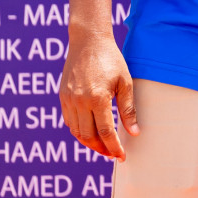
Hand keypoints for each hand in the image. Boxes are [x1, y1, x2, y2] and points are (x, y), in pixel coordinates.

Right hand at [59, 33, 138, 160]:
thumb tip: (134, 132)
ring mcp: (68, 99)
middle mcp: (79, 101)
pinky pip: (69, 121)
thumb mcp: (125, 83)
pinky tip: (90, 132)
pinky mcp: (62, 96)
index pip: (105, 132)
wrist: (88, 41)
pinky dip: (79, 131)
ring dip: (89, 143)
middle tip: (113, 154)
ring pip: (76, 132)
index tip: (121, 156)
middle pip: (89, 136)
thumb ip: (128, 109)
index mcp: (97, 98)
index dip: (114, 147)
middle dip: (101, 149)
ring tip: (103, 147)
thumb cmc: (111, 60)